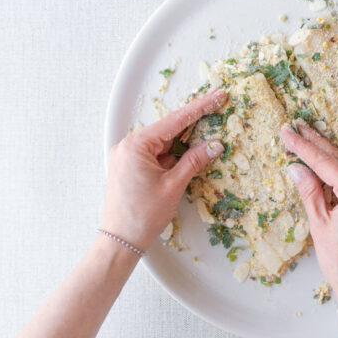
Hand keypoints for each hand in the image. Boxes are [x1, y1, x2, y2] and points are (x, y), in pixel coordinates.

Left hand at [101, 89, 226, 250]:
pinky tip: (190, 155)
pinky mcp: (130, 168)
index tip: (217, 97)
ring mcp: (127, 157)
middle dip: (193, 124)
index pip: (174, 121)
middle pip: (167, 129)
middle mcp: (128, 146)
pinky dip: (173, 155)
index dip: (199, 108)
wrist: (120, 241)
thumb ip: (194, 161)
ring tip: (208, 136)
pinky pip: (156, 154)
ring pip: (163, 143)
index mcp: (136, 145)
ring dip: (184, 142)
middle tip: (216, 109)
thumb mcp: (173, 185)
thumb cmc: (143, 215)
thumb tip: (214, 145)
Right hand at [280, 119, 337, 301]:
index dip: (304, 147)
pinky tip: (326, 164)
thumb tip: (297, 168)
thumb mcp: (320, 225)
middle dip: (316, 143)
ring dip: (328, 154)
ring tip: (308, 137)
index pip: (326, 163)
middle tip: (297, 126)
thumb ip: (309, 192)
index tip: (287, 132)